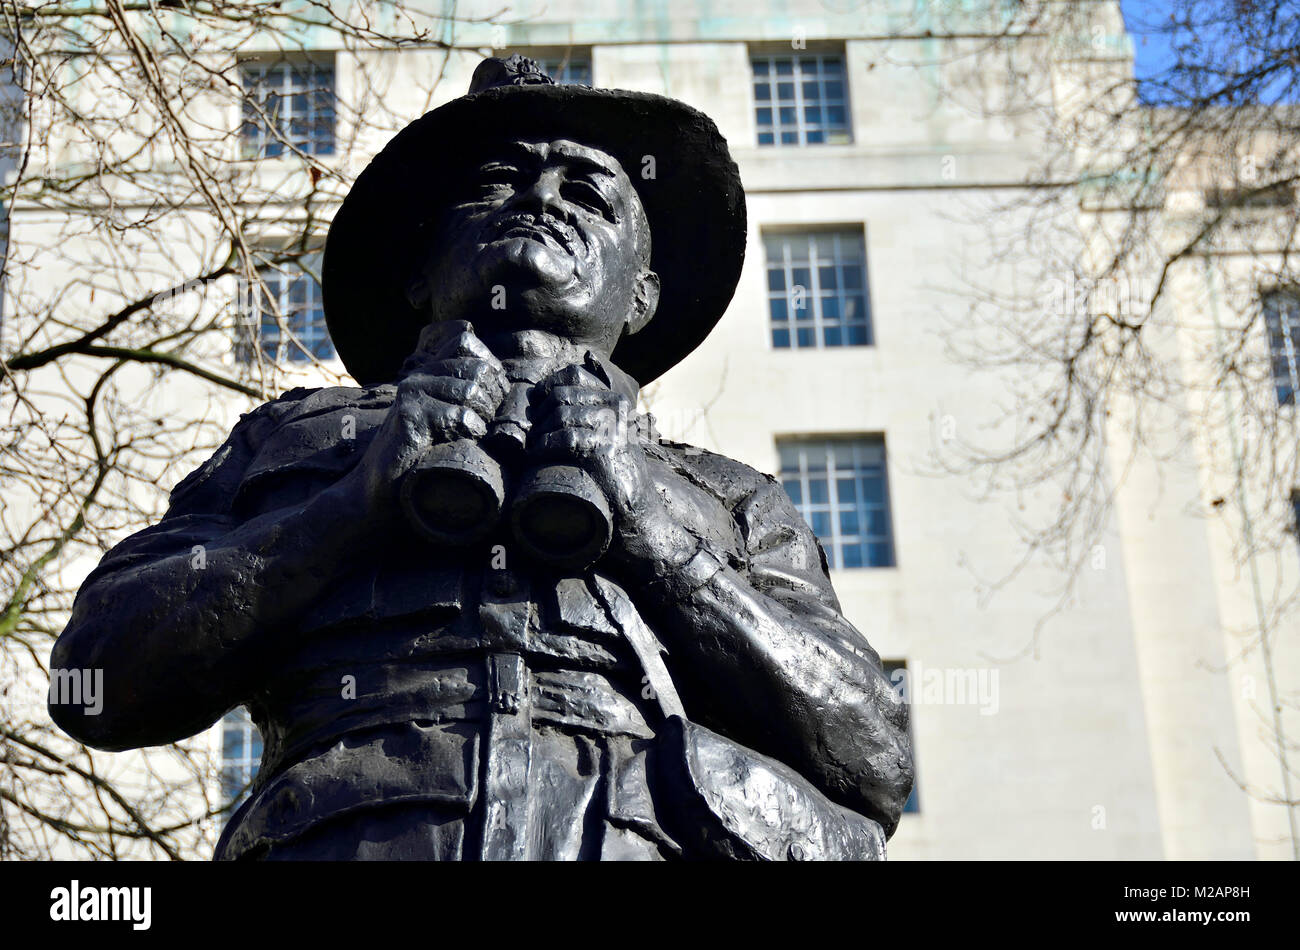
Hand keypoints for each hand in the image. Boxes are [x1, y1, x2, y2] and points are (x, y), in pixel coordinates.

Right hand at [345, 320, 508, 523]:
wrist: (381, 485)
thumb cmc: (423, 453)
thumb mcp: (446, 416)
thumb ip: (465, 393)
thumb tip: (503, 382)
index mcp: (429, 371)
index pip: (465, 341)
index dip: (490, 366)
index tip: (494, 395)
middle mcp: (418, 376)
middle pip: (476, 367)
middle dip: (493, 396)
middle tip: (486, 419)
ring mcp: (412, 393)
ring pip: (470, 390)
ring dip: (483, 415)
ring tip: (474, 431)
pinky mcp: (410, 416)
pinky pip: (458, 414)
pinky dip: (472, 429)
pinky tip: (465, 439)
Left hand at [530, 363, 693, 572]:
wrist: (638, 510)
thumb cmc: (616, 473)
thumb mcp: (609, 436)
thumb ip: (589, 415)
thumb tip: (545, 397)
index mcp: (616, 400)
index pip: (572, 376)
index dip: (546, 388)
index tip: (535, 407)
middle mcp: (616, 409)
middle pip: (560, 397)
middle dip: (539, 415)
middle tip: (532, 436)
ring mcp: (612, 428)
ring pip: (559, 416)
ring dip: (538, 433)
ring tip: (533, 448)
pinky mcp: (605, 449)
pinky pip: (565, 438)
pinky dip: (544, 447)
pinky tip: (536, 456)